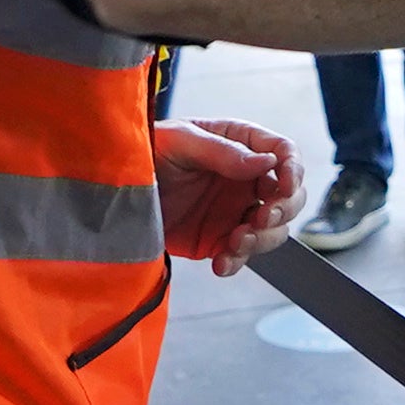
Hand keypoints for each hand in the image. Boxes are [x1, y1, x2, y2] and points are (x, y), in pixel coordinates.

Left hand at [153, 118, 302, 269]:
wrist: (111, 192)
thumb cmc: (145, 151)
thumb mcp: (180, 142)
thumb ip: (222, 152)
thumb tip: (267, 163)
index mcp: (239, 145)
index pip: (282, 152)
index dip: (292, 169)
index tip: (285, 185)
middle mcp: (243, 179)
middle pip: (288, 195)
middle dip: (283, 210)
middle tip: (261, 218)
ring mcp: (233, 211)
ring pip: (272, 230)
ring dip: (261, 239)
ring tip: (235, 242)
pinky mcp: (217, 240)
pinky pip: (240, 255)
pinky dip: (236, 262)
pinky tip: (221, 263)